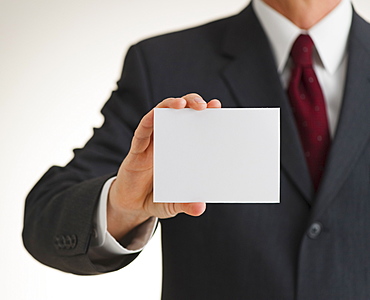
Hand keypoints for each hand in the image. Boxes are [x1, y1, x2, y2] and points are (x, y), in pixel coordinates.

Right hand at [107, 93, 220, 239]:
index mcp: (181, 149)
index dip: (205, 113)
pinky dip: (149, 120)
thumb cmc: (157, 197)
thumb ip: (186, 204)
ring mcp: (152, 142)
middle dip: (192, 102)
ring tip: (182, 104)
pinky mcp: (137, 148)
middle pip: (180, 112)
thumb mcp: (174, 204)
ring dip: (171, 105)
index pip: (195, 125)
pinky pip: (143, 130)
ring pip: (161, 114)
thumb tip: (200, 208)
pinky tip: (155, 115)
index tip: (217, 107)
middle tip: (203, 105)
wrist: (132, 204)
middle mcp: (168, 141)